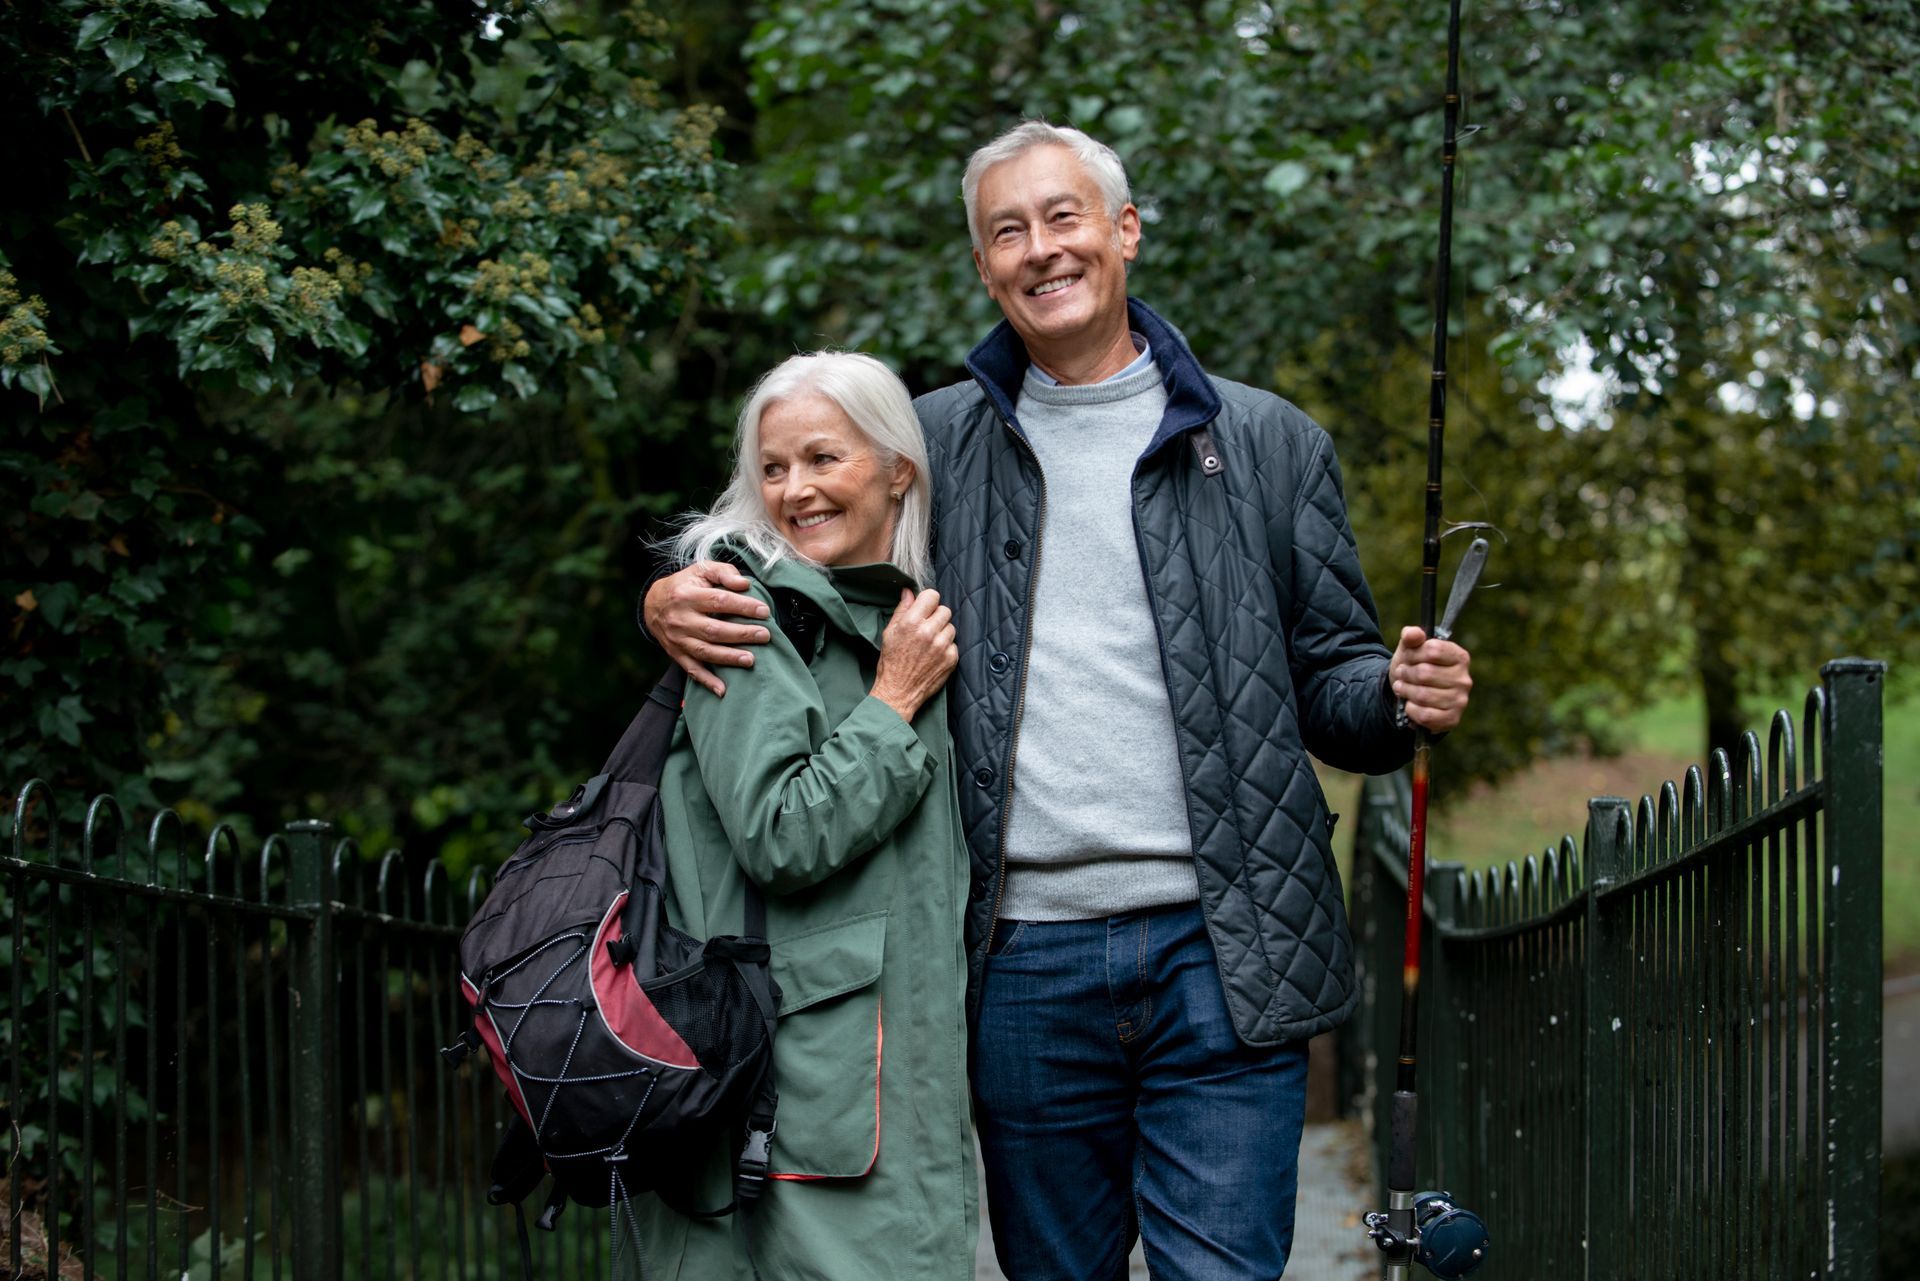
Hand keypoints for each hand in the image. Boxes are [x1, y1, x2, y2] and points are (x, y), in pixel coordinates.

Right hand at [644, 561, 771, 696]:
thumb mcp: (701, 570)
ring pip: (705, 651)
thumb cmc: (685, 585)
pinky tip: (723, 690)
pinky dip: (707, 681)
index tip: (764, 611)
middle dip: (741, 634)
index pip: (719, 601)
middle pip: (713, 629)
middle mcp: (680, 619)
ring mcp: (678, 639)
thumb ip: (723, 572)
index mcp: (687, 595)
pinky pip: (692, 670)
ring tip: (751, 660)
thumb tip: (744, 584)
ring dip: (728, 658)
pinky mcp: (676, 654)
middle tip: (765, 635)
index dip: (743, 606)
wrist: (653, 604)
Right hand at [871, 588, 957, 722]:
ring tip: (930, 644)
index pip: (932, 596)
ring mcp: (942, 646)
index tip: (925, 609)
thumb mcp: (890, 633)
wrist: (898, 692)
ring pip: (951, 627)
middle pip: (945, 610)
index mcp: (911, 622)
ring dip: (942, 632)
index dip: (928, 602)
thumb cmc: (891, 662)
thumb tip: (909, 592)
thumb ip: (902, 610)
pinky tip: (934, 655)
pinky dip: (946, 648)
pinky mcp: (951, 658)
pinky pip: (954, 644)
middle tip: (927, 628)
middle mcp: (928, 632)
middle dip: (936, 617)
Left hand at [1390, 626, 1472, 732]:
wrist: (1411, 694)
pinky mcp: (1452, 719)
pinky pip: (1425, 715)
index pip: (1432, 650)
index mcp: (1459, 657)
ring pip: (1423, 695)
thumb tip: (1412, 633)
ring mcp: (1460, 700)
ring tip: (1402, 688)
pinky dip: (1411, 710)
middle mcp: (1464, 679)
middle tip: (1401, 674)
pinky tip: (1410, 704)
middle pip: (1424, 673)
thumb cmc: (1414, 667)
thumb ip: (1411, 636)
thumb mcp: (1410, 649)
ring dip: (1406, 691)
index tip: (1408, 657)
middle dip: (1406, 674)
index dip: (1413, 654)